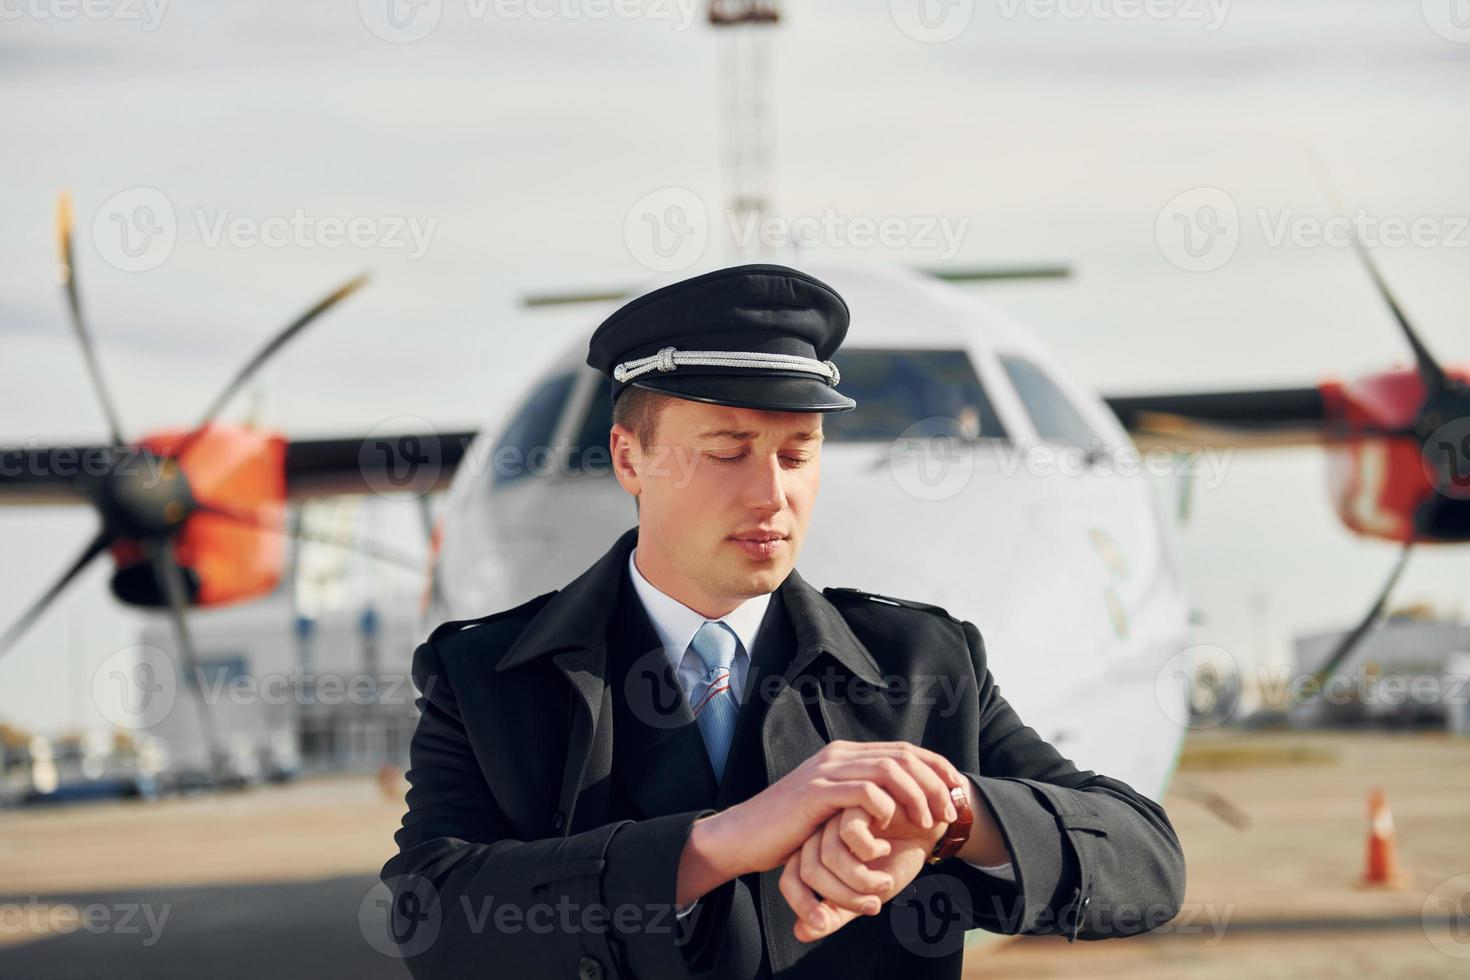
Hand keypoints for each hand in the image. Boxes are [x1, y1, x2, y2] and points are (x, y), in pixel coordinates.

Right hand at [677, 740, 963, 906]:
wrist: (745, 836)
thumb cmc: (791, 830)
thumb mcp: (833, 809)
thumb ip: (861, 799)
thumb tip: (902, 806)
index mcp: (846, 756)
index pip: (905, 751)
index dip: (937, 768)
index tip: (958, 794)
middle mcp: (839, 756)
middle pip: (903, 756)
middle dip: (934, 783)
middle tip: (949, 812)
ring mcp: (827, 771)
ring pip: (888, 770)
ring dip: (916, 796)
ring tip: (928, 823)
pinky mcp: (816, 793)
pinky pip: (863, 791)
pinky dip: (886, 806)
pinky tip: (894, 826)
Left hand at [780, 806, 948, 942]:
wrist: (929, 828)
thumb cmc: (898, 857)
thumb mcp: (866, 894)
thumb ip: (836, 912)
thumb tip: (801, 932)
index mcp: (816, 854)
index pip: (790, 880)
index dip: (802, 905)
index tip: (825, 922)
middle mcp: (820, 833)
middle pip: (810, 872)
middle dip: (844, 898)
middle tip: (873, 905)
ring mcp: (836, 814)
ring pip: (830, 856)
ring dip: (864, 881)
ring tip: (886, 880)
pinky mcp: (855, 797)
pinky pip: (850, 833)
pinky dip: (872, 851)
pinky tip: (886, 845)